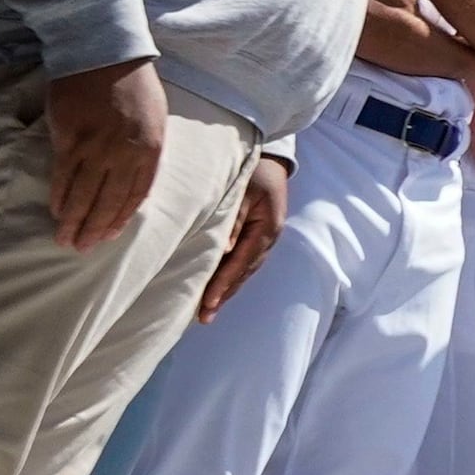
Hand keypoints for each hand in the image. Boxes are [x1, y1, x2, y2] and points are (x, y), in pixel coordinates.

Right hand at [41, 57, 171, 248]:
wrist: (105, 55)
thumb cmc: (133, 85)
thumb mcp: (154, 118)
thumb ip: (145, 150)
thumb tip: (132, 180)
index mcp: (150, 148)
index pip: (136, 194)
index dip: (119, 218)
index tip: (107, 235)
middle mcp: (124, 153)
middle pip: (108, 200)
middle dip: (94, 228)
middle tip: (81, 248)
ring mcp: (96, 148)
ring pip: (82, 193)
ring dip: (72, 220)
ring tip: (64, 238)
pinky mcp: (70, 139)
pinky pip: (63, 175)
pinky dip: (58, 196)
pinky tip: (55, 210)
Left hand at [196, 154, 289, 320]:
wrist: (270, 158)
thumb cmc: (254, 169)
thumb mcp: (244, 189)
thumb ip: (234, 218)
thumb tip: (224, 250)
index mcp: (268, 228)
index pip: (242, 262)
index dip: (223, 284)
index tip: (207, 304)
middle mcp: (269, 238)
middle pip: (244, 272)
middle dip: (224, 295)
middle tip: (204, 317)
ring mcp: (265, 238)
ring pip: (244, 270)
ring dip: (227, 290)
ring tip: (208, 310)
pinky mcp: (257, 236)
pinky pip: (243, 262)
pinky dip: (230, 277)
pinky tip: (217, 287)